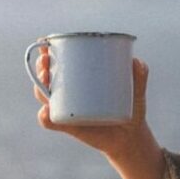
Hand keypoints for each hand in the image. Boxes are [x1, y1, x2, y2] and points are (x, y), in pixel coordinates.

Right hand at [33, 42, 150, 158]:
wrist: (131, 137)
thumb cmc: (131, 107)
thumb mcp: (137, 90)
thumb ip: (140, 75)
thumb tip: (136, 62)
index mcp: (80, 78)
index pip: (59, 61)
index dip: (48, 51)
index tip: (46, 41)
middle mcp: (68, 92)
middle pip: (46, 76)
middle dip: (41, 66)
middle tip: (46, 62)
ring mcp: (66, 109)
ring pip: (44, 96)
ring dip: (39, 87)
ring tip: (46, 82)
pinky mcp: (68, 127)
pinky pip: (50, 122)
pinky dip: (45, 117)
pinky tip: (46, 111)